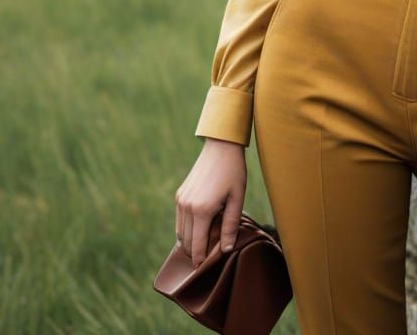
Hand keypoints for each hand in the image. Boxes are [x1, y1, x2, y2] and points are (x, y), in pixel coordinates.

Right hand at [175, 137, 247, 266]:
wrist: (220, 147)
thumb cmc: (233, 172)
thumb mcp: (237, 199)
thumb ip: (230, 226)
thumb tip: (224, 250)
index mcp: (202, 210)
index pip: (198, 246)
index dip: (201, 260)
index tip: (205, 269)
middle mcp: (187, 207)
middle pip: (187, 243)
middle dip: (196, 254)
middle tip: (208, 259)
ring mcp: (181, 201)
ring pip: (180, 233)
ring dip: (190, 242)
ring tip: (205, 245)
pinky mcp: (179, 195)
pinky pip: (179, 221)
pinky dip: (187, 230)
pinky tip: (199, 230)